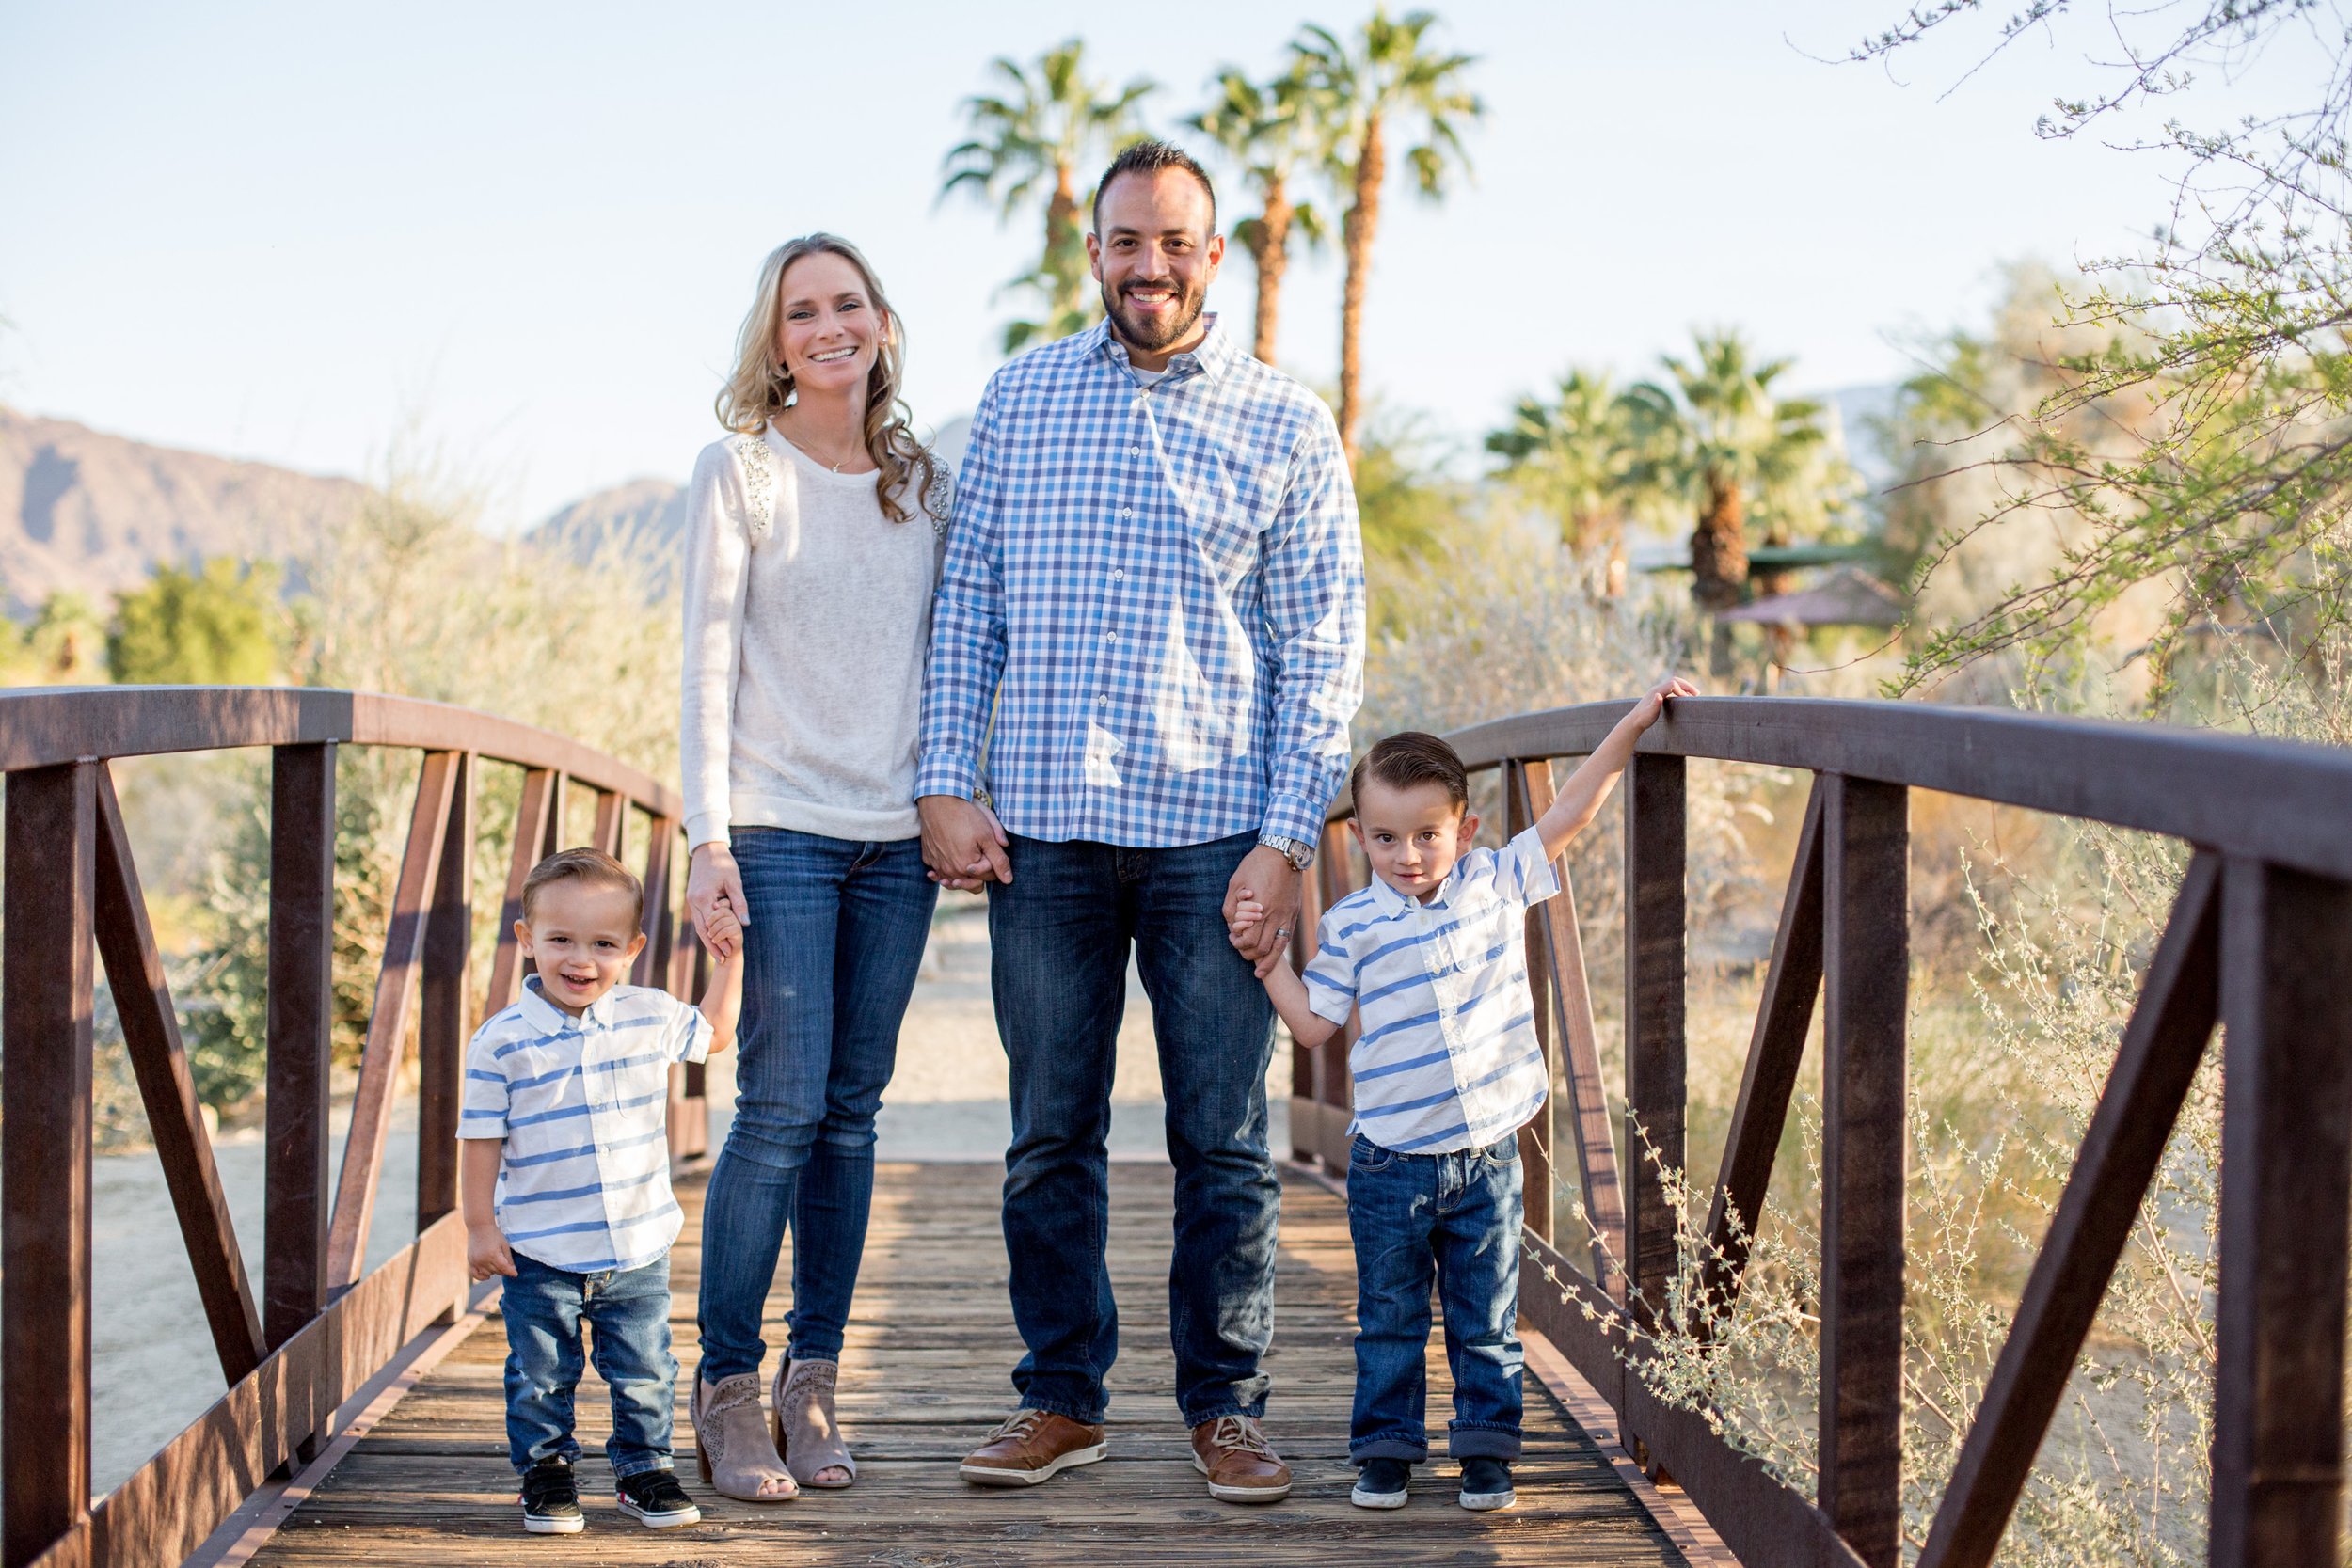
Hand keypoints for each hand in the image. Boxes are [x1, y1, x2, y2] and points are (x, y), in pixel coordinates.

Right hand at [468, 1223, 517, 1282]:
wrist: (479, 1227)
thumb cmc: (494, 1234)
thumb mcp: (504, 1245)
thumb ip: (508, 1258)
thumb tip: (513, 1270)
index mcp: (493, 1254)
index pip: (504, 1268)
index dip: (511, 1272)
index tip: (515, 1274)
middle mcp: (483, 1260)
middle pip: (497, 1271)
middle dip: (503, 1269)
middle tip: (506, 1263)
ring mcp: (476, 1261)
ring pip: (488, 1274)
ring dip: (494, 1271)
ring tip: (496, 1263)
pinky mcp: (470, 1261)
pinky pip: (475, 1275)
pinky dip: (482, 1277)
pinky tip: (488, 1276)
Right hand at [686, 843, 748, 953]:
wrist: (707, 849)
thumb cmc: (723, 863)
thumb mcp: (734, 881)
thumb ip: (739, 903)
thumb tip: (745, 924)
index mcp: (703, 898)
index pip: (712, 926)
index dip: (719, 941)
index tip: (729, 953)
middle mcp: (694, 901)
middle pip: (702, 930)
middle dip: (712, 945)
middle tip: (722, 960)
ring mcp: (691, 900)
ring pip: (699, 925)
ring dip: (708, 939)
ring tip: (718, 953)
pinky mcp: (692, 898)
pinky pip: (699, 917)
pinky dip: (705, 928)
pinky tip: (712, 937)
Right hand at [919, 795, 1010, 890]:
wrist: (939, 801)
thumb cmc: (965, 816)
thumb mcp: (987, 837)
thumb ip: (999, 860)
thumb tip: (1008, 880)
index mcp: (967, 869)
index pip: (989, 877)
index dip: (994, 864)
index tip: (991, 849)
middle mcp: (950, 872)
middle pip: (972, 883)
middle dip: (979, 873)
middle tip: (981, 855)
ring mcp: (937, 866)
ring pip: (955, 880)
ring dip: (962, 874)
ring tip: (967, 861)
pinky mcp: (928, 858)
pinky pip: (940, 870)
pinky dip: (946, 867)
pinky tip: (950, 857)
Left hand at [1223, 846, 1301, 967]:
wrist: (1283, 852)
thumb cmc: (1255, 865)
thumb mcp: (1235, 882)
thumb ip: (1231, 906)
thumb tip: (1230, 924)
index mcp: (1258, 908)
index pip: (1249, 939)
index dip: (1239, 944)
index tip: (1233, 940)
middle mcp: (1274, 915)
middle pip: (1262, 947)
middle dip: (1249, 953)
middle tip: (1242, 950)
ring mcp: (1286, 914)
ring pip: (1277, 947)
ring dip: (1267, 961)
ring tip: (1259, 971)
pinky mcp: (1294, 912)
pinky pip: (1287, 937)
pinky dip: (1279, 951)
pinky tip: (1272, 957)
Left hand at [1635, 674, 1700, 725]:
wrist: (1634, 721)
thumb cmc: (1643, 719)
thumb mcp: (1649, 713)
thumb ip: (1655, 704)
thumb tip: (1659, 695)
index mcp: (1656, 691)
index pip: (1673, 684)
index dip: (1682, 689)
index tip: (1687, 699)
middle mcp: (1657, 689)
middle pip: (1674, 681)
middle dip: (1687, 686)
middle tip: (1697, 693)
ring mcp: (1657, 692)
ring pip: (1674, 684)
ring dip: (1684, 687)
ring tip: (1694, 695)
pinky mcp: (1658, 696)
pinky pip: (1671, 689)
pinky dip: (1680, 691)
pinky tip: (1684, 698)